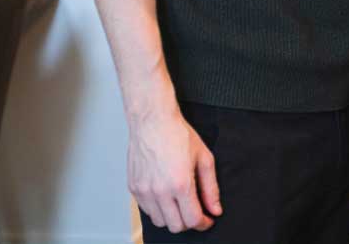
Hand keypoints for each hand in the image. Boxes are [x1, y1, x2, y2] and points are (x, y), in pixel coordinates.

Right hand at [127, 106, 221, 232]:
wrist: (153, 121)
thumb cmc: (178, 135)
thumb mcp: (204, 158)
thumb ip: (210, 188)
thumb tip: (215, 209)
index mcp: (180, 184)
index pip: (192, 220)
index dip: (203, 223)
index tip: (207, 219)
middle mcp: (160, 191)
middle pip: (176, 226)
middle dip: (189, 222)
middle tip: (195, 211)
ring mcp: (144, 191)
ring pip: (160, 222)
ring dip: (172, 217)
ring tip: (180, 203)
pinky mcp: (134, 188)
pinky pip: (146, 211)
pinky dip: (158, 209)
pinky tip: (166, 196)